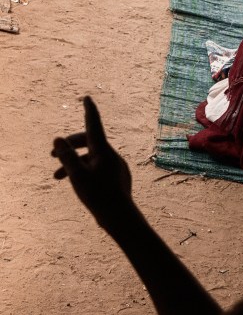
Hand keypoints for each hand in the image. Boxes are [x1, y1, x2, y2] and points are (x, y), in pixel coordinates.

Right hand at [52, 97, 135, 232]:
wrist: (119, 215)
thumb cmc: (98, 195)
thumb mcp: (76, 175)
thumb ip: (67, 156)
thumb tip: (58, 139)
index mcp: (103, 151)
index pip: (94, 125)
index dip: (89, 111)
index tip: (87, 98)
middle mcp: (111, 155)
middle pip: (89, 142)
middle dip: (70, 146)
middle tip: (51, 154)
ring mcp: (115, 165)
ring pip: (91, 158)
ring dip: (72, 164)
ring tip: (55, 178)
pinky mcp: (116, 176)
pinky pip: (98, 168)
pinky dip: (84, 171)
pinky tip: (76, 184)